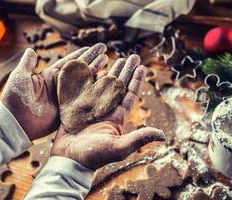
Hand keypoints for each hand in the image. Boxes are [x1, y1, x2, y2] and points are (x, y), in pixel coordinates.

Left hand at [1, 43, 108, 139]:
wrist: (16, 123)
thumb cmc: (15, 99)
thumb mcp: (20, 78)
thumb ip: (28, 64)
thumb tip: (31, 49)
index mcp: (50, 76)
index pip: (69, 62)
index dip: (81, 55)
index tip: (93, 47)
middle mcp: (60, 86)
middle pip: (80, 71)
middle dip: (93, 61)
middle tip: (106, 53)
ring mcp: (66, 98)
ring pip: (85, 84)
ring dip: (96, 75)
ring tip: (109, 66)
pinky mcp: (68, 110)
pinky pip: (83, 100)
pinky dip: (94, 93)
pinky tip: (104, 86)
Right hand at [51, 55, 164, 169]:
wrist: (69, 161)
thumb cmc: (93, 156)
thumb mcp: (118, 148)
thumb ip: (138, 139)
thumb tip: (162, 135)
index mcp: (117, 118)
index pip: (130, 95)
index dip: (136, 80)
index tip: (141, 66)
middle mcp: (106, 111)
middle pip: (118, 86)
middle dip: (125, 70)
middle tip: (130, 56)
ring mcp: (91, 109)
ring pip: (102, 85)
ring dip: (109, 71)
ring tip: (114, 57)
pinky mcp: (77, 108)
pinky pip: (84, 89)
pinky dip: (88, 77)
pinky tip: (91, 67)